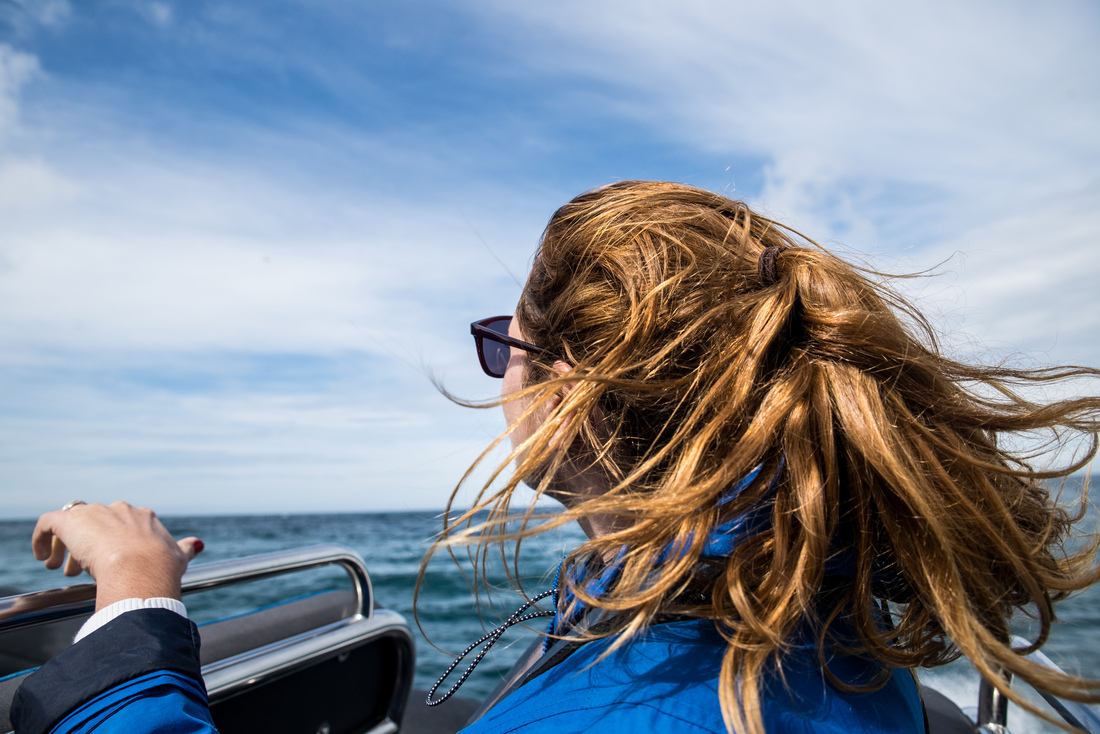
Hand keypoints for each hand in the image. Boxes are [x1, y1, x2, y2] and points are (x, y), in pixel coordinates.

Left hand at [32, 501, 203, 610]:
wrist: (141, 568)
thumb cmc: (161, 567)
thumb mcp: (178, 557)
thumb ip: (186, 548)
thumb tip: (198, 544)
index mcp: (143, 517)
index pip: (122, 524)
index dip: (113, 544)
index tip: (108, 564)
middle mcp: (119, 509)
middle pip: (97, 523)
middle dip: (89, 545)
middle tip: (81, 570)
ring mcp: (95, 513)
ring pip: (73, 524)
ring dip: (65, 545)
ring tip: (60, 568)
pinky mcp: (70, 520)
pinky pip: (48, 523)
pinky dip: (42, 538)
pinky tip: (41, 556)